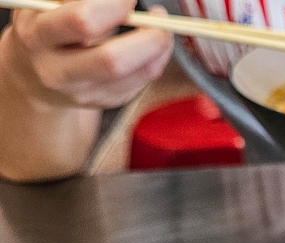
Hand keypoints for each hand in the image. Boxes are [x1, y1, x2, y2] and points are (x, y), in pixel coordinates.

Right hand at [2, 0, 172, 108]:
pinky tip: (156, 47)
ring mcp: (81, 93)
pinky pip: (140, 83)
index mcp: (37, 35)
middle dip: (147, 35)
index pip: (83, 20)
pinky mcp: (102, 101)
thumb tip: (124, 0)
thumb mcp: (49, 4)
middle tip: (159, 16)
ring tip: (162, 29)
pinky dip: (156, 61)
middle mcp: (56, 71)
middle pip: (112, 59)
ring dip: (159, 49)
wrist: (32, 72)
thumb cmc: (48, 26)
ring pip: (134, 75)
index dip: (115, 5)